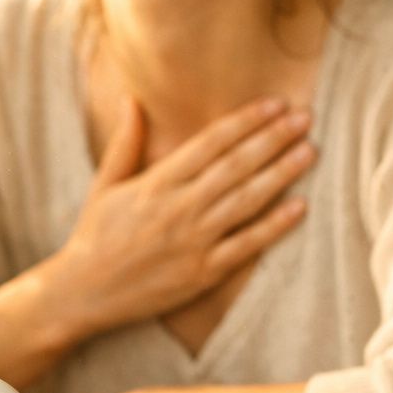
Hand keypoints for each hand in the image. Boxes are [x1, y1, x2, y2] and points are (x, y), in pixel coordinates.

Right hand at [45, 96, 314, 337]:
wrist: (84, 293)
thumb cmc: (94, 236)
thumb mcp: (104, 184)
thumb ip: (125, 142)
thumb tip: (131, 99)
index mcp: (156, 183)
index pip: (210, 143)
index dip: (245, 121)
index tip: (273, 103)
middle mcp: (178, 208)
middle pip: (235, 166)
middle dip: (273, 139)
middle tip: (304, 117)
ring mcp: (193, 241)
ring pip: (246, 201)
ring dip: (281, 174)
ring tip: (309, 151)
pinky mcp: (203, 273)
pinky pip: (246, 246)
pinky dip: (274, 226)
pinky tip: (300, 207)